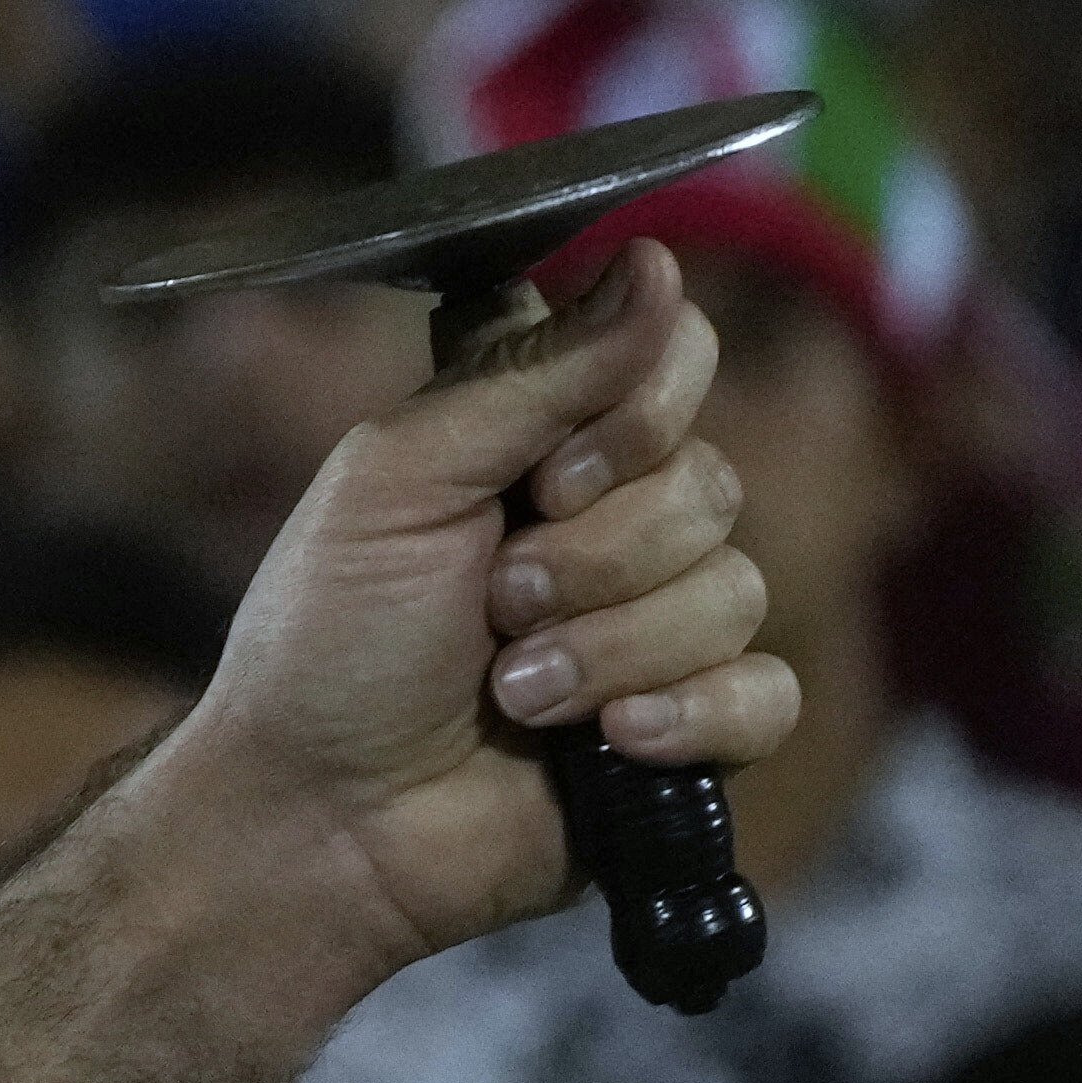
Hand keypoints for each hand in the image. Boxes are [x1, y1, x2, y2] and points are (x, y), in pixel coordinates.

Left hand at [146, 239, 783, 974]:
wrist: (314, 819)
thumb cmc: (327, 646)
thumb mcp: (400, 479)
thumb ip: (532, 374)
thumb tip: (657, 263)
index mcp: (551, 446)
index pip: (678, 361)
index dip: (638, 413)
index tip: (548, 475)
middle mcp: (618, 527)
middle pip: (712, 484)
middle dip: (594, 556)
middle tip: (492, 605)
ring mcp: (657, 633)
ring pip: (736, 592)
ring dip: (608, 647)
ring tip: (509, 693)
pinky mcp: (686, 736)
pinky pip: (767, 695)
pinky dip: (690, 716)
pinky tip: (611, 745)